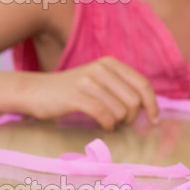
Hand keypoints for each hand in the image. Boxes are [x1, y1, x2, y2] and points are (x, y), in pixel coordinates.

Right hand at [22, 57, 159, 129]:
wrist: (35, 91)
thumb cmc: (73, 91)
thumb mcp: (99, 81)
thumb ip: (122, 88)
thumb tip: (148, 108)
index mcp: (111, 63)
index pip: (143, 84)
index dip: (152, 104)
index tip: (154, 119)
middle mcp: (101, 68)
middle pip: (134, 100)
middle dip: (133, 117)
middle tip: (123, 124)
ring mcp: (88, 81)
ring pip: (120, 110)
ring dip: (119, 122)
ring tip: (110, 123)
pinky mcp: (76, 96)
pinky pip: (104, 115)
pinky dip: (108, 125)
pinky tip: (104, 126)